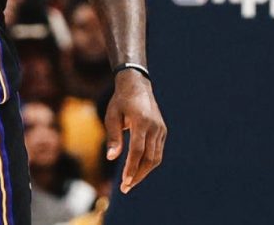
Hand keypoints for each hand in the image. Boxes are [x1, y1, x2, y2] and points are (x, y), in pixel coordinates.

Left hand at [105, 69, 165, 193]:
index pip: (138, 151)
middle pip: (149, 158)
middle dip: (137, 175)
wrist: (137, 86)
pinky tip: (138, 169)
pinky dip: (148, 162)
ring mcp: (161, 129)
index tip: (124, 181)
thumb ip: (113, 137)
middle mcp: (154, 127)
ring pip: (156, 157)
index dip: (132, 168)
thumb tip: (112, 158)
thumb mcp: (111, 116)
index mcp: (141, 122)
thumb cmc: (120, 101)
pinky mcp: (162, 131)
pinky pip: (157, 151)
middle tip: (125, 187)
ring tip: (130, 182)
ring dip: (144, 171)